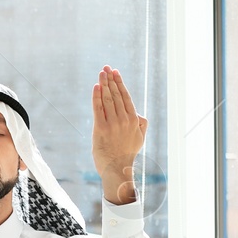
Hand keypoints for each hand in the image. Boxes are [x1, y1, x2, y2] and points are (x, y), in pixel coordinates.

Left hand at [91, 66, 146, 204]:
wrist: (117, 168)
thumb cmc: (126, 153)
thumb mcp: (139, 138)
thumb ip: (141, 124)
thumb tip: (140, 115)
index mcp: (134, 120)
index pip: (126, 97)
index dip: (120, 83)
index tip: (115, 72)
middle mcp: (124, 120)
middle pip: (116, 95)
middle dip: (111, 79)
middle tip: (106, 68)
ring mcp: (113, 124)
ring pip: (107, 99)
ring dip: (103, 84)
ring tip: (101, 73)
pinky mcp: (101, 129)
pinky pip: (98, 109)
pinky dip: (96, 97)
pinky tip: (96, 86)